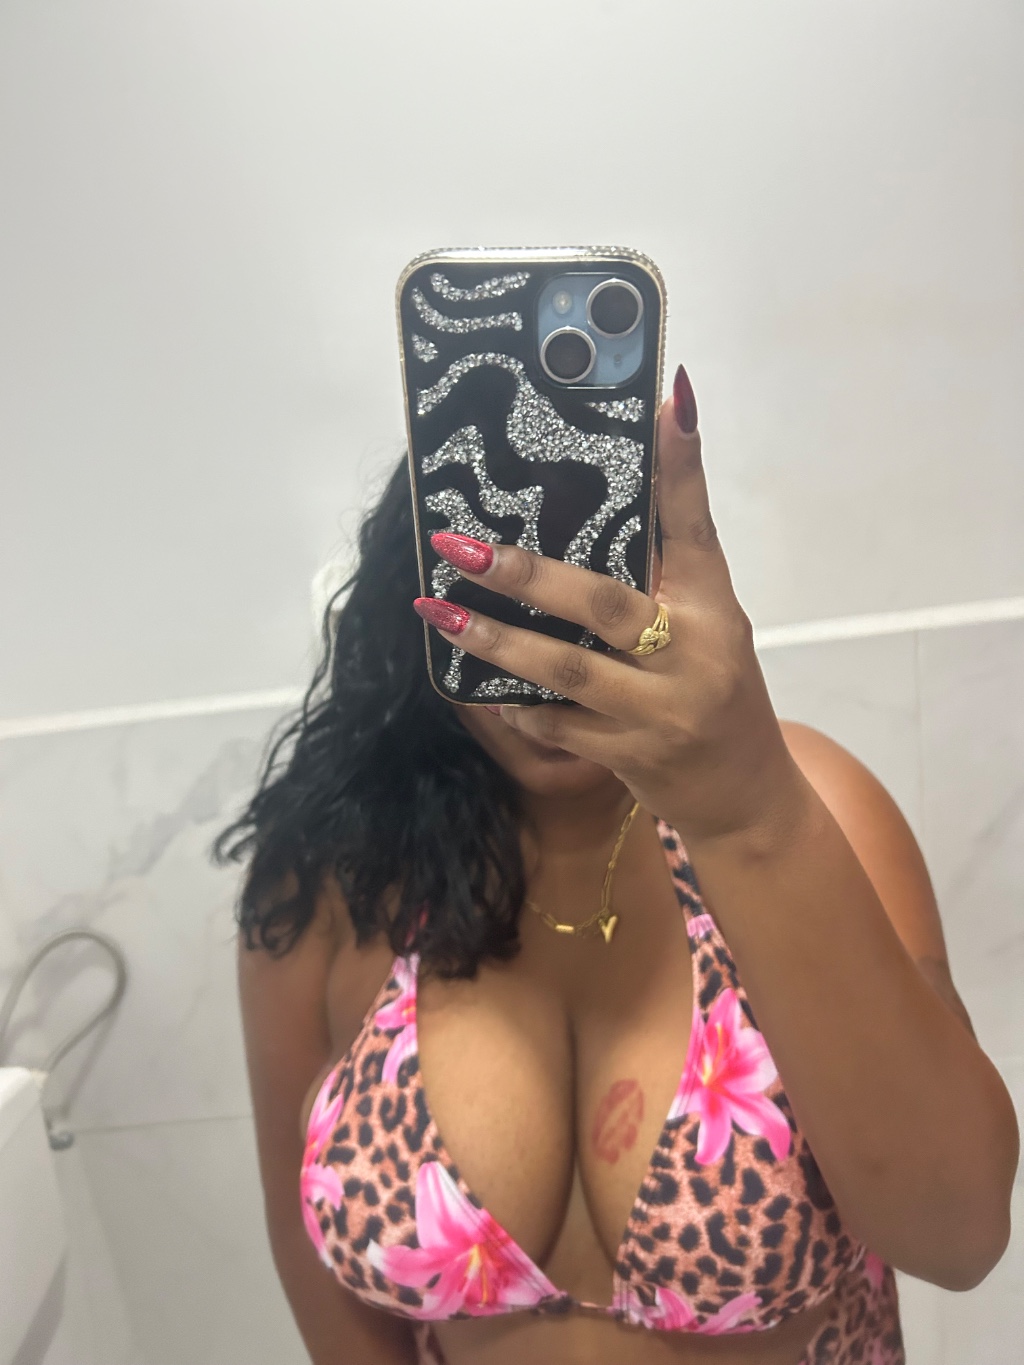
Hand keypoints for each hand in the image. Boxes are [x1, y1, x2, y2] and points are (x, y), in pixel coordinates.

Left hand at [414, 367, 804, 845]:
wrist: (747, 797)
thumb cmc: (721, 695)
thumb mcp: (710, 625)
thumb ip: (664, 572)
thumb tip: (612, 497)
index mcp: (713, 608)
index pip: (694, 525)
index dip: (681, 464)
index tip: (664, 399)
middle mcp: (692, 653)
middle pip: (601, 602)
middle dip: (525, 574)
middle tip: (459, 545)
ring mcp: (660, 710)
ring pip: (565, 670)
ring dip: (496, 641)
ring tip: (440, 609)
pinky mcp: (630, 755)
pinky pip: (558, 725)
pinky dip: (518, 705)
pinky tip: (480, 687)